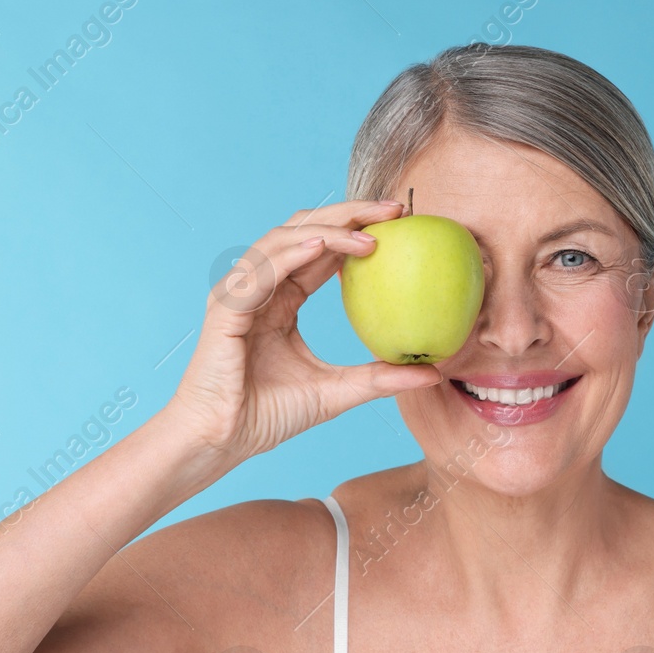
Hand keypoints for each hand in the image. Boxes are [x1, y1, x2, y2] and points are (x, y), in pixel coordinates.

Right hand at [166, 200, 442, 463]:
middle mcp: (260, 287)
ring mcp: (240, 293)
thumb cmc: (266, 417)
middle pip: (304, 230)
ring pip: (283, 240)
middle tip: (394, 211)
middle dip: (349, 214)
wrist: (221, 441)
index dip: (357, 231)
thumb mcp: (337, 393)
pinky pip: (262, 270)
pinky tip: (323, 244)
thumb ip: (379, 378)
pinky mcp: (227, 307)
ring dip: (327, 229)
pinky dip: (291, 253)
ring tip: (369, 232)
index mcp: (281, 300)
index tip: (400, 224)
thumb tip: (433, 372)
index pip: (320, 250)